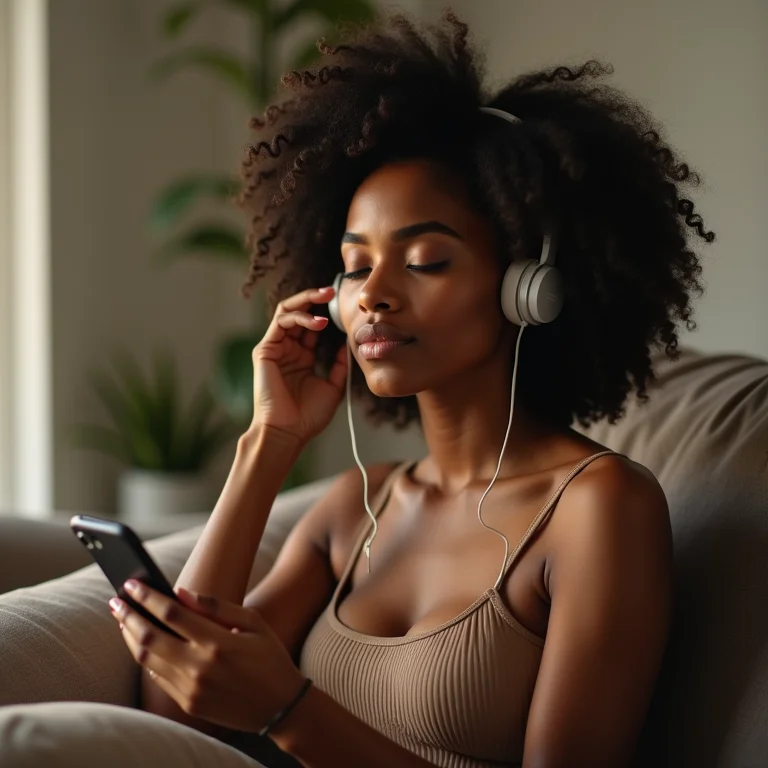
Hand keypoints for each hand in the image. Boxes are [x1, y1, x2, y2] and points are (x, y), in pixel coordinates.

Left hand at [109, 581, 305, 733]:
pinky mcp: (188, 704)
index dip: (147, 596)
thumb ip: (216, 606)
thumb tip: (180, 593)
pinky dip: (146, 658)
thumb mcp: (253, 622)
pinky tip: (142, 644)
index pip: (171, 613)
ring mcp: (191, 688)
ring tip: (123, 620)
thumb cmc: (269, 656)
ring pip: (147, 659)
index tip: (131, 583)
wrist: (281, 706)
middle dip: (128, 615)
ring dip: (130, 637)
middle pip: (150, 636)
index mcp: (218, 642)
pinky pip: (158, 678)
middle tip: (114, 600)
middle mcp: (200, 666)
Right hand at [251, 286, 347, 444]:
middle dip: (314, 298)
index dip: (326, 313)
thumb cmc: (308, 416)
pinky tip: (317, 323)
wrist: (289, 432)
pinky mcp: (265, 350)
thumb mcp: (333, 386)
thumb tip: (348, 343)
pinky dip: (298, 317)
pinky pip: (280, 323)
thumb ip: (339, 364)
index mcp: (302, 357)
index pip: (312, 326)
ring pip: (286, 311)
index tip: (344, 305)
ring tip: (325, 298)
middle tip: (332, 290)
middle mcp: (288, 350)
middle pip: (298, 313)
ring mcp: (275, 348)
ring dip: (306, 301)